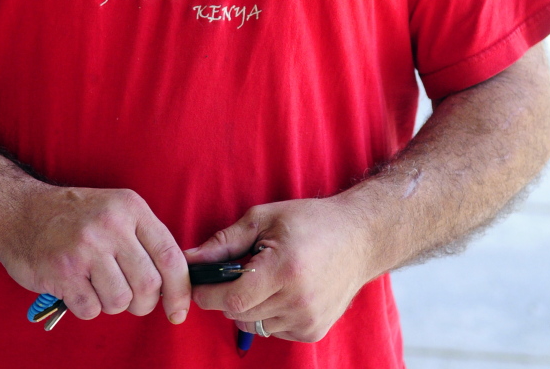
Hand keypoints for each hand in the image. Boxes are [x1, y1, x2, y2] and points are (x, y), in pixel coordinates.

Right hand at [0, 181, 190, 324]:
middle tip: (127, 297)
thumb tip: (175, 284)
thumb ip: (143, 239)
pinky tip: (75, 286)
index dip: (180, 290)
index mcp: (130, 207)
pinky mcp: (63, 271)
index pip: (170, 255)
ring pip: (121, 301)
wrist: (18, 210)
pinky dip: (86, 307)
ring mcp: (86, 247)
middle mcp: (111, 224)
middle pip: (149, 285)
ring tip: (96, 285)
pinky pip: (91, 309)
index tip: (177, 310)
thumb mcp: (114, 210)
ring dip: (110, 303)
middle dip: (142, 302)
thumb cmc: (72, 216)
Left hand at [186, 197, 369, 341]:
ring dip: (247, 306)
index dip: (209, 294)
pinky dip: (266, 314)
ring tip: (259, 278)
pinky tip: (278, 290)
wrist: (358, 238)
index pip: (232, 299)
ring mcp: (308, 320)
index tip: (199, 284)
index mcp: (284, 270)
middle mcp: (298, 301)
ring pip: (254, 325)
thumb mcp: (263, 218)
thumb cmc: (309, 221)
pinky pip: (273, 330)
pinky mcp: (313, 331)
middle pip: (240, 314)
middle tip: (230, 274)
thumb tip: (191, 258)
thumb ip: (224, 242)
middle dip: (225, 297)